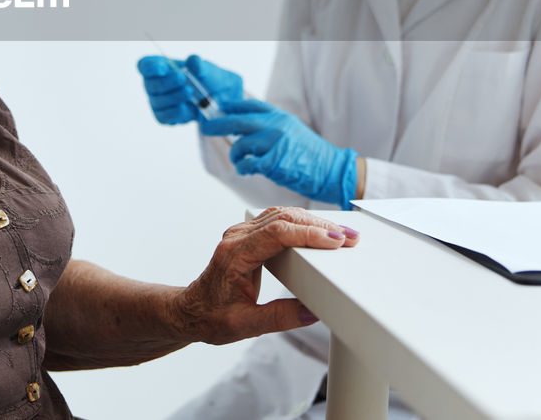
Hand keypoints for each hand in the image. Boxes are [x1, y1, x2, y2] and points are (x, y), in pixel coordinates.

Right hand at [136, 55, 242, 123]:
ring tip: (190, 92)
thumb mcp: (206, 69)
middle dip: (167, 82)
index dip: (150, 67)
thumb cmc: (205, 78)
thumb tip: (193, 60)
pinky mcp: (164, 116)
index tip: (163, 68)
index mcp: (160, 66)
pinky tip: (189, 108)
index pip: (145, 65)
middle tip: (182, 78)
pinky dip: (177, 113)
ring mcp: (158, 101)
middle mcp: (154, 84)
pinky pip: (164, 117)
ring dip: (174, 97)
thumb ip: (199, 64)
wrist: (217, 97)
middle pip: (150, 84)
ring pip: (158, 102)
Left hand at [169, 207, 358, 344]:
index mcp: (234, 255)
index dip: (309, 234)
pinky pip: (277, 220)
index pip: (276, 234)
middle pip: (282, 218)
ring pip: (281, 214)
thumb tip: (313, 312)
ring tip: (342, 235)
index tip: (336, 241)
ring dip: (312, 221)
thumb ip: (279, 318)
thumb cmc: (211, 317)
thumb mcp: (245, 326)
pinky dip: (301, 222)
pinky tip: (319, 229)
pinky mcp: (248, 236)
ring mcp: (241, 234)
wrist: (190, 311)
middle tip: (350, 238)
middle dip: (319, 225)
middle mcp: (237, 238)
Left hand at [200, 99, 359, 208]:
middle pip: (238, 121)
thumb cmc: (310, 154)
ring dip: (235, 154)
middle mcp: (277, 126)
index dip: (232, 105)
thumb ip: (270, 125)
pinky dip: (243, 168)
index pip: (250, 105)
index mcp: (280, 116)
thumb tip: (241, 126)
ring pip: (241, 145)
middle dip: (218, 124)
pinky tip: (246, 170)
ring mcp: (275, 143)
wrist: (331, 171)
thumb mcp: (292, 130)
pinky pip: (248, 164)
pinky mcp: (274, 163)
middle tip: (206, 128)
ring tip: (239, 161)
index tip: (220, 107)